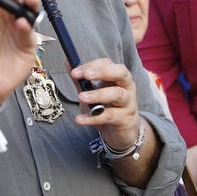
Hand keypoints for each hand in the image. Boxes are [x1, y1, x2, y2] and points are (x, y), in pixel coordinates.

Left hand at [72, 58, 160, 185]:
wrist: (122, 132)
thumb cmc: (108, 107)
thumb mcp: (94, 92)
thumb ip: (82, 80)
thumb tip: (68, 63)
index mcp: (118, 76)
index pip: (108, 64)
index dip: (92, 65)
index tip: (75, 71)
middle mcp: (127, 87)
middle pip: (120, 73)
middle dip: (102, 72)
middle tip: (86, 76)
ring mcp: (128, 103)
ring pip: (117, 94)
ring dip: (98, 95)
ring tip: (81, 97)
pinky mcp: (125, 119)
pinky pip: (110, 116)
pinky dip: (93, 118)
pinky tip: (80, 119)